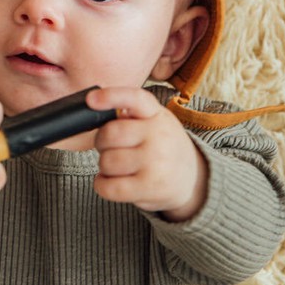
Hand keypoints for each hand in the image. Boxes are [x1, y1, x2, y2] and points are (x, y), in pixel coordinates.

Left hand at [87, 87, 208, 221]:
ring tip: (118, 167)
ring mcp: (156, 163)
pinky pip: (108, 187)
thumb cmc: (163, 147)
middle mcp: (159, 136)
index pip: (134, 98)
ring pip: (106, 162)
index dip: (110, 96)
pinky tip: (111, 182)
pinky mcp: (149, 187)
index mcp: (157, 114)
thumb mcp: (155, 122)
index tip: (91, 100)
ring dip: (104, 166)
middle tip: (110, 147)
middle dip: (102, 142)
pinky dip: (102, 185)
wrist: (193, 179)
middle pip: (109, 134)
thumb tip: (97, 110)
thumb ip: (131, 116)